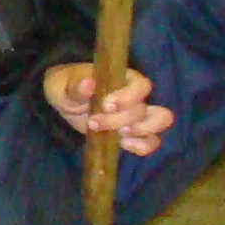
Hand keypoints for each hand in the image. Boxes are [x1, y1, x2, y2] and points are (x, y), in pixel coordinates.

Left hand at [45, 61, 173, 156]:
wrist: (65, 104)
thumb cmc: (68, 87)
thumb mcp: (65, 85)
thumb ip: (76, 86)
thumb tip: (88, 83)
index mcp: (124, 79)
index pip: (141, 86)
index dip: (128, 98)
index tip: (106, 105)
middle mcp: (135, 96)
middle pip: (144, 109)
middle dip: (120, 120)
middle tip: (94, 122)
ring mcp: (137, 116)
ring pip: (160, 121)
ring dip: (141, 131)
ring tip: (118, 136)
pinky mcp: (133, 134)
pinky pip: (151, 141)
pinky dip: (142, 146)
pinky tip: (123, 145)